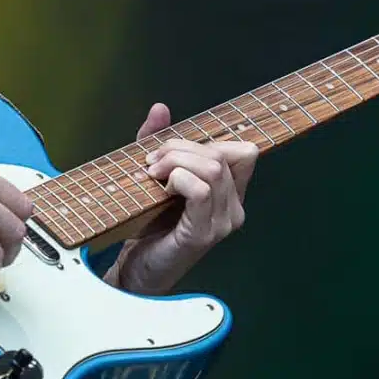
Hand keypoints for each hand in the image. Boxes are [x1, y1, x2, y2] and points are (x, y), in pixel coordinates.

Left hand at [106, 103, 257, 294]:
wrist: (134, 270)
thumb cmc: (146, 226)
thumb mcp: (152, 175)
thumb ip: (157, 141)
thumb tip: (160, 108)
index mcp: (229, 194)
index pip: (244, 151)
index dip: (207, 141)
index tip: (169, 151)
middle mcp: (234, 208)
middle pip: (222, 154)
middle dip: (180, 147)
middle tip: (150, 162)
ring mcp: (222, 223)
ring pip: (213, 168)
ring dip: (176, 161)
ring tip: (152, 173)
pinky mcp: (203, 234)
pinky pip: (200, 190)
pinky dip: (178, 178)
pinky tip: (161, 186)